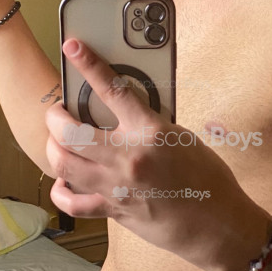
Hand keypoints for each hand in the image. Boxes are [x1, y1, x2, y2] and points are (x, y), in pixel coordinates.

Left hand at [45, 39, 271, 270]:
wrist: (218, 224)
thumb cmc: (208, 178)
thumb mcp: (181, 137)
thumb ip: (147, 123)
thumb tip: (119, 112)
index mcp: (150, 132)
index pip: (112, 89)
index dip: (88, 64)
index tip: (73, 46)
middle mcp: (128, 158)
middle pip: (70, 132)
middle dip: (56, 118)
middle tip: (58, 113)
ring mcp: (117, 187)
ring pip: (63, 164)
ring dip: (53, 148)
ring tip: (58, 141)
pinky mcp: (114, 210)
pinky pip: (73, 202)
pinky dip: (61, 191)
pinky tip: (65, 181)